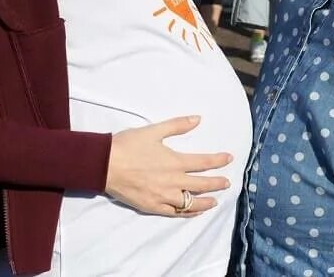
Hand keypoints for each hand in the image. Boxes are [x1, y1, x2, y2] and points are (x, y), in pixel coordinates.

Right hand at [105, 115, 232, 216]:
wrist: (104, 164)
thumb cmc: (128, 145)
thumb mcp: (154, 130)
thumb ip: (178, 125)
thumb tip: (198, 119)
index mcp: (175, 162)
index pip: (204, 162)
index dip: (218, 160)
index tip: (229, 158)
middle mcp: (172, 181)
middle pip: (201, 185)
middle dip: (217, 184)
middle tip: (228, 183)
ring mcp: (163, 197)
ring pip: (190, 203)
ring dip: (205, 202)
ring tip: (215, 202)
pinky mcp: (152, 207)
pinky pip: (174, 213)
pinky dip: (187, 213)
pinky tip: (194, 212)